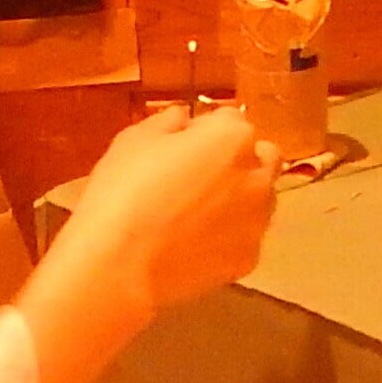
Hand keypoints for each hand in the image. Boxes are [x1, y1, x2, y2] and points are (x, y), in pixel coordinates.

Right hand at [74, 104, 282, 313]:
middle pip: (262, 157)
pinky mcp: (249, 259)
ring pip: (260, 200)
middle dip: (240, 160)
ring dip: (240, 198)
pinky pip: (246, 237)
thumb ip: (168, 121)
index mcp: (232, 137)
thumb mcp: (135, 140)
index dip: (204, 129)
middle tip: (200, 175)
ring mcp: (257, 222)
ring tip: (197, 214)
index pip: (231, 119)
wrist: (119, 265)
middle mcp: (257, 176)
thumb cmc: (123, 191)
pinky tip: (195, 244)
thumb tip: (183, 118)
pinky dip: (229, 236)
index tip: (182, 144)